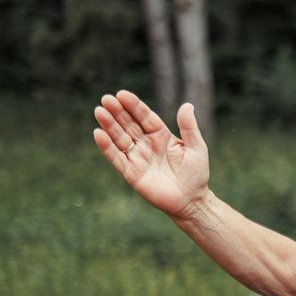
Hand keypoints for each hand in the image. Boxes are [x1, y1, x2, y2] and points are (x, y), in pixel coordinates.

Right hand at [92, 90, 211, 218]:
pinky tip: (98, 134)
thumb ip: (189, 128)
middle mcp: (147, 144)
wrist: (192, 200)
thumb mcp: (196, 148)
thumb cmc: (196, 173)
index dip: (134, 106)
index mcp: (161, 135)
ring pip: (120, 138)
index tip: (122, 94)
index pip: (145, 117)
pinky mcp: (131, 173)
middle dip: (117, 112)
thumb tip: (187, 105)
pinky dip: (107, 147)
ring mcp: (138, 158)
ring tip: (99, 112)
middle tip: (106, 99)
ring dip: (109, 126)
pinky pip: (117, 158)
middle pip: (129, 124)